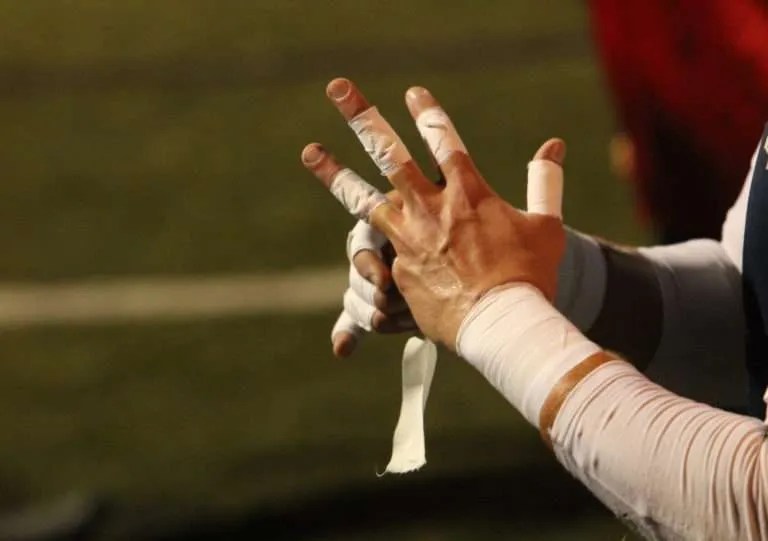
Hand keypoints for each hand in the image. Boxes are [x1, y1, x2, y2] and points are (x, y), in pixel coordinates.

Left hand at [303, 78, 564, 348]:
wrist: (503, 323)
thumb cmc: (530, 275)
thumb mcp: (546, 225)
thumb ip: (545, 182)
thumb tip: (554, 144)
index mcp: (468, 192)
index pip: (443, 139)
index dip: (426, 112)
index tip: (412, 94)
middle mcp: (431, 208)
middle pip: (389, 153)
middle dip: (363, 117)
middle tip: (338, 89)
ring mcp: (409, 239)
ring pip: (364, 199)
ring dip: (336, 173)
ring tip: (310, 152)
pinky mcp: (399, 271)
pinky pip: (380, 257)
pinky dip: (373, 256)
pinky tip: (367, 260)